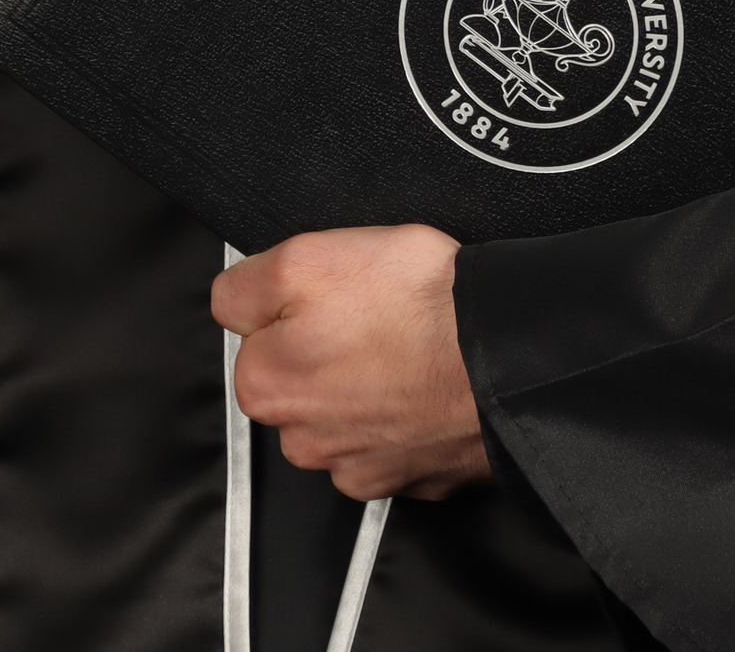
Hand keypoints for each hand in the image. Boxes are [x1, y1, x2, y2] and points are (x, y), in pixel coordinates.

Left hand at [213, 225, 491, 502]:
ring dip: (364, 384)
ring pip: (345, 409)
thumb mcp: (308, 256)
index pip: (253, 328)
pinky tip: (425, 383)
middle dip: (325, 345)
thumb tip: (231, 302)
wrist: (503, 358)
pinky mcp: (408, 478)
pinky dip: (404, 414)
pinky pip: (391, 438)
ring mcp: (357, 466)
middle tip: (372, 314)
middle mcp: (301, 439)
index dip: (294, 298)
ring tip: (406, 348)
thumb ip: (246, 285)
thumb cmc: (415, 305)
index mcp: (266, 384)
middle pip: (298, 373)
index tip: (331, 292)